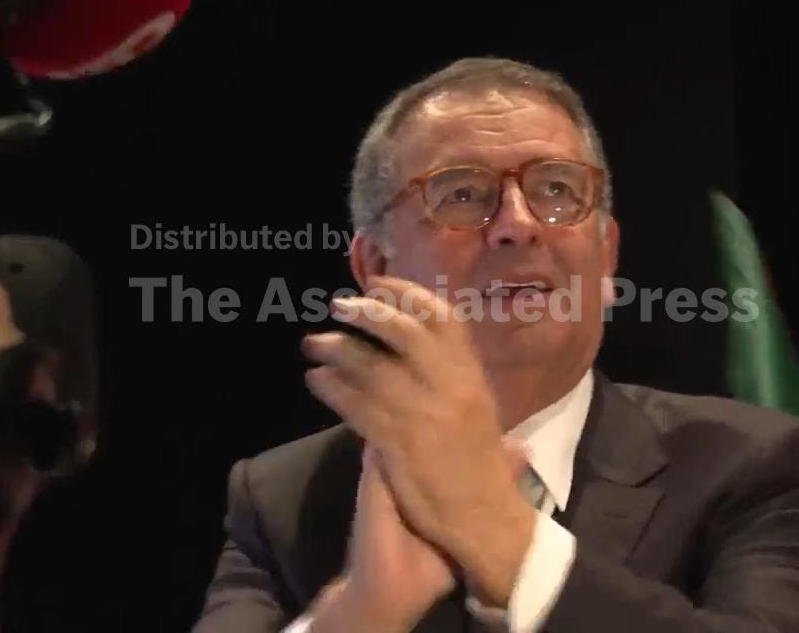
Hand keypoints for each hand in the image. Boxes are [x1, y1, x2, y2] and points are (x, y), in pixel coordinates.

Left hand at [301, 275, 536, 605]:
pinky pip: (357, 406)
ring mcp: (423, 414)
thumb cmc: (479, 465)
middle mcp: (449, 388)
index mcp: (471, 376)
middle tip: (339, 305)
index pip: (444, 319)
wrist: (484, 517)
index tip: (379, 281)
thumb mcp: (478, 410)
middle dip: (368, 312)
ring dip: (337, 349)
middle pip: (404, 332)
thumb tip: (424, 349)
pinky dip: (332, 388)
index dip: (408, 294)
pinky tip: (316, 381)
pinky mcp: (398, 443)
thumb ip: (453, 378)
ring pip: (372, 367)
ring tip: (314, 343)